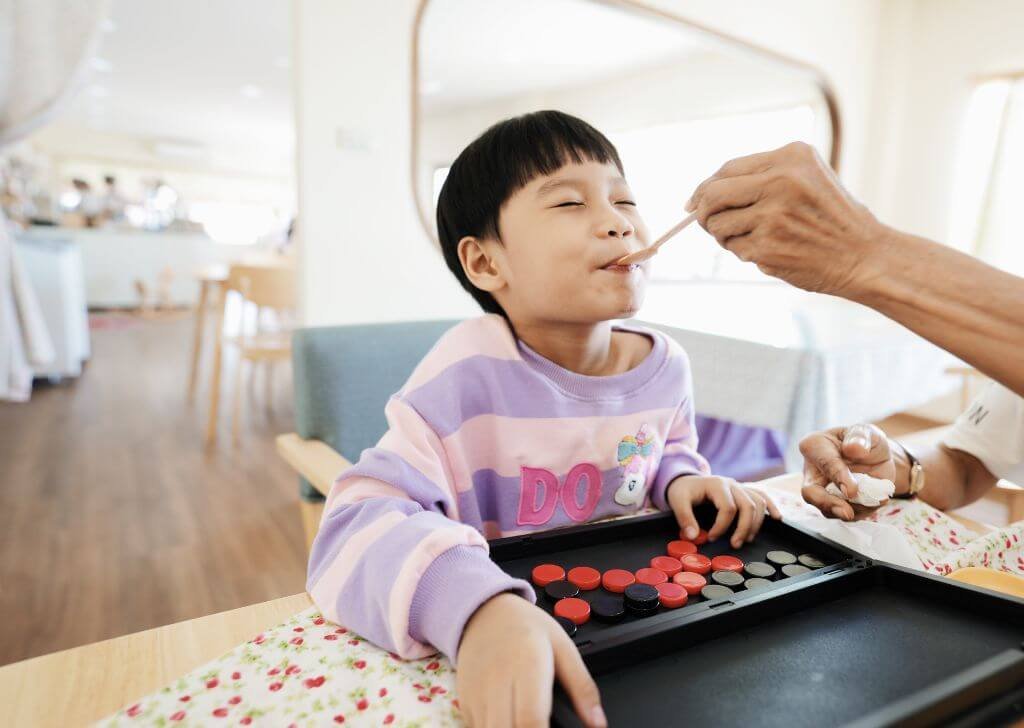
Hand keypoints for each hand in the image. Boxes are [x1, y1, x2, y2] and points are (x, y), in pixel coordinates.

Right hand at [456, 593, 606, 727]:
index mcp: (527, 666)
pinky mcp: (464, 701)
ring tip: (527, 724)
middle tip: (543, 727)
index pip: (532, 719)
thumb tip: (598, 722)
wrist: (483, 610)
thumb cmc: (525, 626)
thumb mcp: (563, 646)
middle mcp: (497, 682)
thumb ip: (582, 687)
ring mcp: (477, 693)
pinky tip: (509, 722)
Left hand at [667, 475, 780, 548]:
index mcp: (716, 484)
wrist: (685, 479)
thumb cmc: (682, 491)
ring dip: (756, 523)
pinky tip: (777, 518)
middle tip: (735, 544)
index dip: (722, 526)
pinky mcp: (743, 490)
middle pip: (748, 506)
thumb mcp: (677, 501)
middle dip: (744, 528)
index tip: (712, 538)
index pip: (728, 508)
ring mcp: (739, 486)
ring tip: (747, 539)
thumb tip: (694, 537)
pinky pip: (762, 495)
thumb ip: (684, 518)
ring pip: (758, 502)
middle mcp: (731, 484)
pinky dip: (771, 506)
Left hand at [685, 142, 891, 297]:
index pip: (727, 168)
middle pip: (712, 194)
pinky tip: (769, 251)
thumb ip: (761, 178)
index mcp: (791, 157)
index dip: (705, 187)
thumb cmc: (832, 219)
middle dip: (702, 212)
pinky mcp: (767, 245)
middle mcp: (781, 180)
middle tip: (707, 223)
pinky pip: (733, 248)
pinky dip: (742, 252)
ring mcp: (772, 214)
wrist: (864, 256)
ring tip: (753, 238)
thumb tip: (700, 195)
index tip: (694, 202)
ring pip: (718, 224)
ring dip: (725, 235)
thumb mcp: (807, 178)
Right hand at [799, 423, 896, 520]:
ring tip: (874, 501)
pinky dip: (862, 512)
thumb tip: (853, 449)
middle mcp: (812, 471)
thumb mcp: (867, 432)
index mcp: (814, 446)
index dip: (837, 476)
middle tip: (848, 513)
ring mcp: (822, 490)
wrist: (874, 457)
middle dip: (828, 504)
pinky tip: (876, 500)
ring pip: (827, 509)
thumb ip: (860, 437)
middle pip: (810, 493)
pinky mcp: (834, 504)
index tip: (852, 489)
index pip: (823, 463)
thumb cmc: (864, 440)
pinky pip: (844, 515)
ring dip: (852, 510)